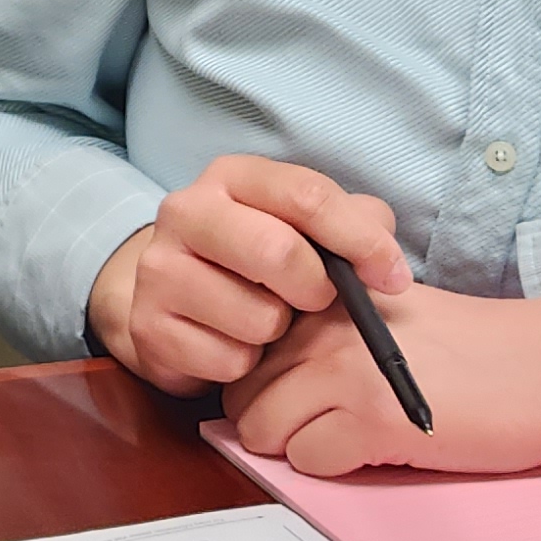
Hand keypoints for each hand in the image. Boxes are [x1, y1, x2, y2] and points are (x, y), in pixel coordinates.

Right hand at [89, 157, 412, 391]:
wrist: (170, 295)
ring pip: (258, 317)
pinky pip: (230, 362)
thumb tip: (387, 264)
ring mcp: (158, 270)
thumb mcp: (306, 227)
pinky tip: (234, 342)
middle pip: (279, 253)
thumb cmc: (256, 257)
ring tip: (265, 318)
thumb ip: (356, 225)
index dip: (362, 241)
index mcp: (231, 176)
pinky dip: (247, 363)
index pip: (308, 196)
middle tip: (316, 301)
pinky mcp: (147, 326)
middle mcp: (185, 212)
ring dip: (278, 331)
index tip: (393, 277)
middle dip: (316, 289)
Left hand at [221, 284, 540, 478]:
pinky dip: (332, 466)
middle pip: (241, 390)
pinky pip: (306, 460)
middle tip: (323, 424)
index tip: (300, 391)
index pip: (245, 341)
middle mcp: (325, 323)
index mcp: (329, 292)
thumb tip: (260, 375)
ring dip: (296, 445)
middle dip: (271, 418)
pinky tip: (376, 449)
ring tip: (349, 436)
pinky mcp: (371, 420)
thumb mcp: (389, 315)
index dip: (263, 377)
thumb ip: (326, 328)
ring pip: (260, 429)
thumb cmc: (477, 347)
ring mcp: (344, 370)